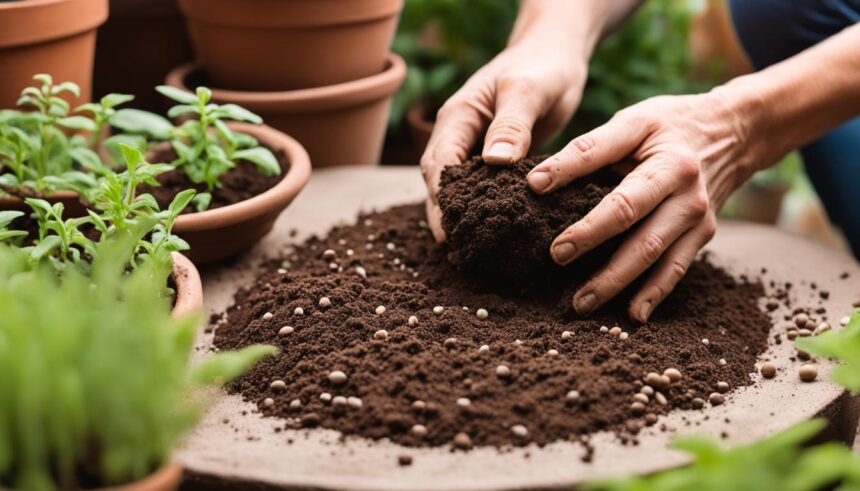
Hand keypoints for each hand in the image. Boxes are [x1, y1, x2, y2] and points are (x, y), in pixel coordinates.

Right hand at [420, 39, 588, 241]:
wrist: (556, 54)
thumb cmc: (542, 65)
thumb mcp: (528, 90)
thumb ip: (512, 124)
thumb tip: (493, 163)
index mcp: (458, 117)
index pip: (438, 164)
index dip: (440, 198)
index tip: (448, 230)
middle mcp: (460, 135)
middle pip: (441, 182)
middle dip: (445, 215)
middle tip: (458, 251)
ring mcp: (476, 148)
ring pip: (460, 188)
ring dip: (463, 216)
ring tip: (472, 251)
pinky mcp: (495, 160)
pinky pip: (484, 188)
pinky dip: (486, 208)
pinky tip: (497, 232)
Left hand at [527, 91, 756, 321]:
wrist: (734, 132)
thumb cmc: (669, 125)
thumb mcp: (633, 122)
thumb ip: (587, 149)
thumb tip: (536, 181)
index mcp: (666, 159)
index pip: (615, 179)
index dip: (574, 185)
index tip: (535, 190)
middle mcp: (686, 190)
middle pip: (635, 223)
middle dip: (592, 241)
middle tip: (556, 257)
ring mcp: (697, 216)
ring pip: (654, 255)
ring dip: (616, 281)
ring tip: (582, 302)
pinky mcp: (703, 235)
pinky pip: (676, 269)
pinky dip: (654, 294)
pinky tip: (633, 315)